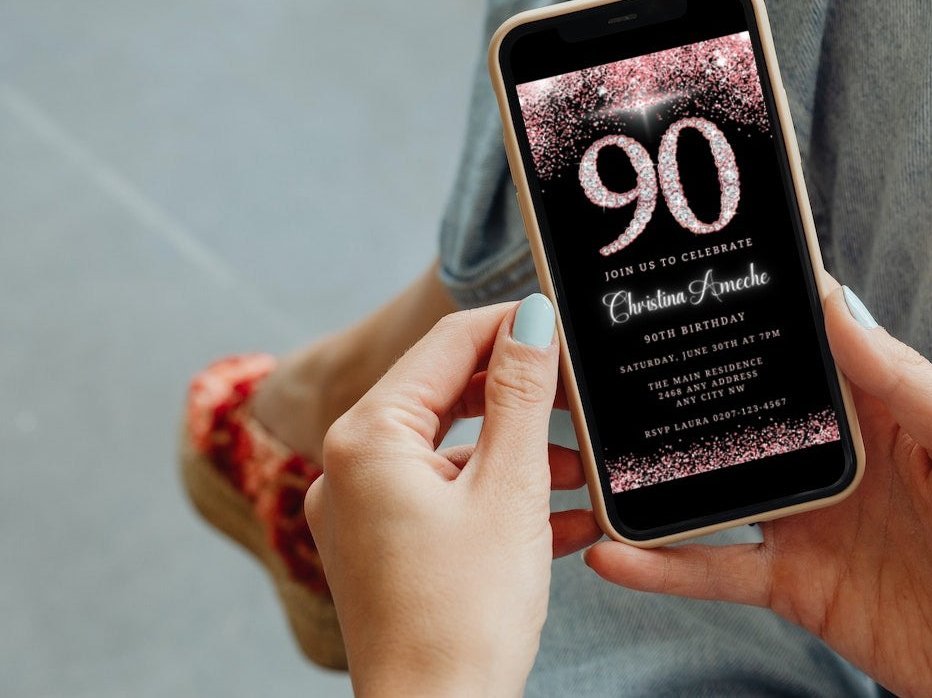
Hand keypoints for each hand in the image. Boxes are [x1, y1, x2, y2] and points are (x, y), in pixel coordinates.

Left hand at [305, 296, 600, 695]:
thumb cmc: (465, 614)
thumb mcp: (510, 487)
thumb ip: (522, 394)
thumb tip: (533, 317)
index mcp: (368, 438)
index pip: (446, 345)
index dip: (509, 323)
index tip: (562, 318)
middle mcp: (351, 467)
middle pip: (447, 396)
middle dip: (520, 398)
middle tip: (580, 397)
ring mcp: (364, 512)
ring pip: (453, 452)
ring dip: (520, 454)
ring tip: (579, 473)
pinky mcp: (385, 550)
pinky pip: (447, 500)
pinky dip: (499, 498)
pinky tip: (559, 519)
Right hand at [585, 278, 931, 694]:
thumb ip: (905, 378)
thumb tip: (839, 304)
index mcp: (877, 408)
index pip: (805, 344)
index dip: (756, 310)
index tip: (696, 279)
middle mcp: (830, 457)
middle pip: (740, 410)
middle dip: (680, 387)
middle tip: (605, 364)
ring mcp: (806, 521)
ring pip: (710, 487)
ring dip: (651, 475)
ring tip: (585, 456)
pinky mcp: (793, 584)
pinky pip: (714, 568)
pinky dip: (662, 565)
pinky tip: (614, 553)